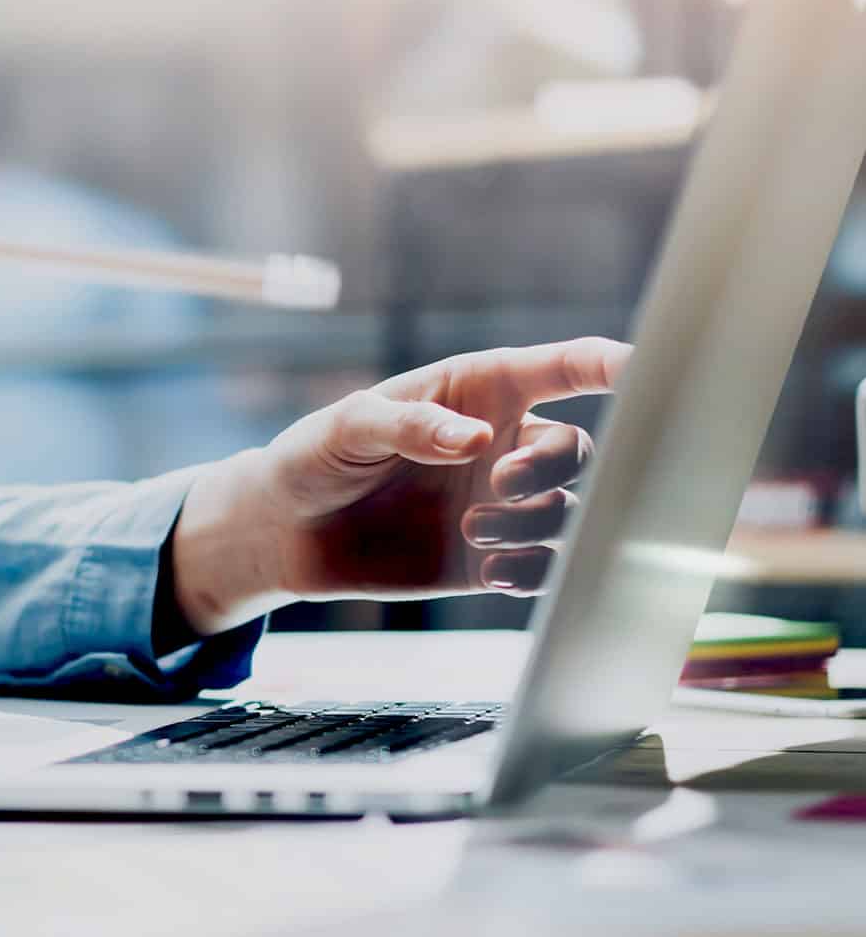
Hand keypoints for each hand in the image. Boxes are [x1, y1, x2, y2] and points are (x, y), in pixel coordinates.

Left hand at [169, 339, 629, 634]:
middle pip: (578, 451)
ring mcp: (499, 503)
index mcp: (478, 391)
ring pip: (566, 513)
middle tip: (496, 484)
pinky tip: (494, 570)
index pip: (563, 368)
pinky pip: (542, 568)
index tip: (649, 368)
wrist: (287, 531)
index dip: (612, 365)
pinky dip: (532, 571)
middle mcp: (502, 443)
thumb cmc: (317, 455)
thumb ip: (411, 426)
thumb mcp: (350, 425)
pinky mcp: (488, 560)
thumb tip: (478, 440)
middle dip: (549, 469)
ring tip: (471, 529)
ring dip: (533, 522)